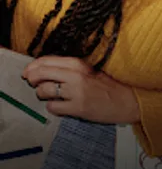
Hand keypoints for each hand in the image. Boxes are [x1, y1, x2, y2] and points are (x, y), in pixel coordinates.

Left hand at [21, 55, 140, 123]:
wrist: (126, 99)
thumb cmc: (107, 84)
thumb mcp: (88, 70)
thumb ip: (68, 68)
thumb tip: (43, 69)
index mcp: (78, 63)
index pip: (48, 60)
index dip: (34, 66)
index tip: (28, 71)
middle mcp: (75, 75)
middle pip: (42, 73)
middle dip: (32, 78)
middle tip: (30, 82)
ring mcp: (75, 92)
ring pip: (44, 91)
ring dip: (41, 93)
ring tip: (46, 95)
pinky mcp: (77, 108)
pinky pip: (53, 107)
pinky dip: (52, 107)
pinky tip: (58, 106)